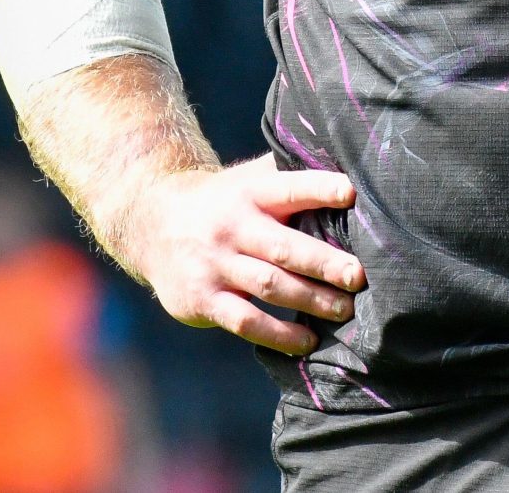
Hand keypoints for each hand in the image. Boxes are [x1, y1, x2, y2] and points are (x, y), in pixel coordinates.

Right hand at [127, 156, 366, 353]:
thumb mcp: (246, 179)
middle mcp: (233, 227)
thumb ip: (288, 176)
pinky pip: (246, 321)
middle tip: (358, 277)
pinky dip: (279, 335)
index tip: (351, 194)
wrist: (150, 222)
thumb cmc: (221, 201)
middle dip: (324, 263)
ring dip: (311, 301)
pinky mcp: (203, 299)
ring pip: (270, 286)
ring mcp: (216, 265)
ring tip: (345, 310)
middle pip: (284, 247)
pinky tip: (307, 341)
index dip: (320, 189)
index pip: (289, 189)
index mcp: (250, 192)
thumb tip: (345, 167)